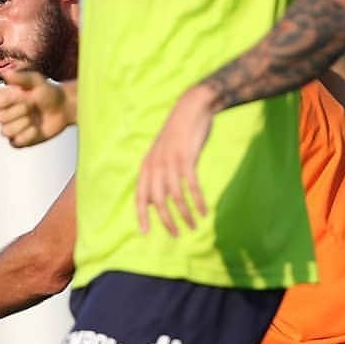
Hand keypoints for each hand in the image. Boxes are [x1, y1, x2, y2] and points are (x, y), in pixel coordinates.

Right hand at [0, 70, 74, 147]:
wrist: (62, 109)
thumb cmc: (47, 92)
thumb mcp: (36, 81)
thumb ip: (21, 78)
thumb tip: (6, 74)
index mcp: (2, 98)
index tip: (16, 95)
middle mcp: (4, 114)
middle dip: (17, 110)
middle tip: (31, 105)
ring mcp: (11, 128)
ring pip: (5, 131)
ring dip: (22, 123)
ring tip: (34, 117)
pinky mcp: (20, 141)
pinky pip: (15, 143)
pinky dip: (27, 136)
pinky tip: (36, 128)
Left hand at [135, 85, 213, 235]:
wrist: (191, 109)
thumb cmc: (178, 136)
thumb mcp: (161, 157)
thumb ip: (156, 178)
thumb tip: (153, 203)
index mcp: (147, 166)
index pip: (140, 197)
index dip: (142, 216)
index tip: (145, 233)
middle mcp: (155, 166)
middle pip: (158, 201)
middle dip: (167, 221)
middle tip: (176, 234)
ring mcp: (171, 162)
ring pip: (175, 197)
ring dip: (185, 215)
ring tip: (193, 226)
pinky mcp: (187, 159)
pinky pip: (192, 187)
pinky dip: (198, 201)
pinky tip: (204, 212)